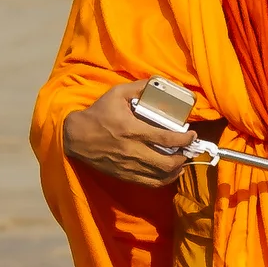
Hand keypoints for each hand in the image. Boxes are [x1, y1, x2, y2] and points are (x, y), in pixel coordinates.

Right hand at [61, 81, 196, 188]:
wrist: (75, 137)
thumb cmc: (97, 114)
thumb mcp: (116, 94)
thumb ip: (139, 88)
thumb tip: (158, 83)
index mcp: (132, 129)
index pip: (166, 138)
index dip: (184, 139)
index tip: (192, 135)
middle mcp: (132, 150)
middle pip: (167, 163)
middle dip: (183, 158)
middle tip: (188, 150)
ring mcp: (128, 166)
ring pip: (160, 176)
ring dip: (176, 170)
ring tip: (181, 161)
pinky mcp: (124, 175)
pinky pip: (149, 183)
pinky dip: (164, 180)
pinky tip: (168, 172)